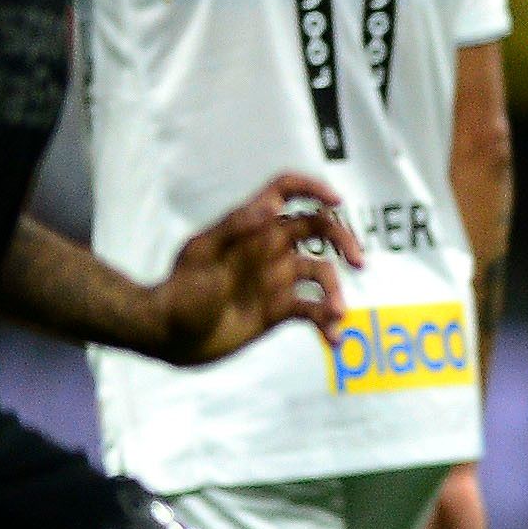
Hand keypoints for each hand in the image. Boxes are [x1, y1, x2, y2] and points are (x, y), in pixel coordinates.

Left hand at [149, 172, 364, 365]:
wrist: (169, 335)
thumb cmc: (179, 290)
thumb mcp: (200, 254)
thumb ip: (234, 228)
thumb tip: (271, 210)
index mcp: (251, 227)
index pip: (285, 192)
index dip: (312, 189)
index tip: (336, 203)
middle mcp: (269, 248)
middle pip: (317, 229)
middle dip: (343, 240)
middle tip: (358, 261)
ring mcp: (276, 280)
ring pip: (321, 275)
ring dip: (335, 293)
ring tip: (336, 315)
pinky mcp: (279, 311)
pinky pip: (312, 312)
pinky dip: (326, 323)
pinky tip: (332, 339)